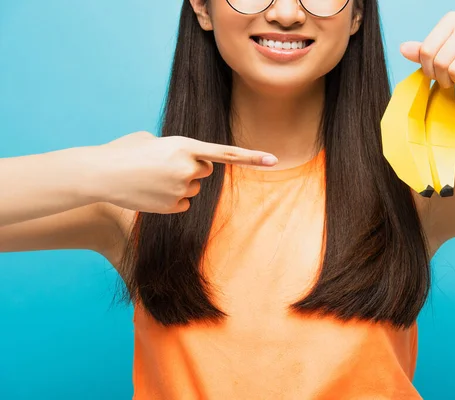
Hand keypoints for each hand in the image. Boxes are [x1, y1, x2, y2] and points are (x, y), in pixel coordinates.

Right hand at [95, 131, 277, 213]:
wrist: (101, 174)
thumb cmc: (124, 151)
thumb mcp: (152, 139)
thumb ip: (176, 148)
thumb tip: (185, 160)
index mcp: (185, 145)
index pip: (226, 153)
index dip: (252, 157)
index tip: (273, 160)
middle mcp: (188, 168)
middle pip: (205, 171)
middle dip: (192, 168)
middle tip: (165, 165)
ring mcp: (180, 189)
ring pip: (192, 189)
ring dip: (178, 184)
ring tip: (152, 179)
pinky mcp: (172, 207)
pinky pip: (183, 204)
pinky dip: (171, 200)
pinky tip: (151, 193)